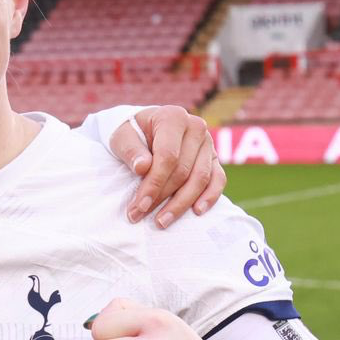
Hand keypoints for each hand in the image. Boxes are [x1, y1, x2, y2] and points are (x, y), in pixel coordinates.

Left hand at [108, 106, 224, 226]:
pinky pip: (218, 179)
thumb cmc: (132, 132)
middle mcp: (195, 127)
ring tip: (162, 221)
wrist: (145, 128)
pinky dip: (210, 197)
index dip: (154, 183)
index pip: (167, 156)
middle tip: (140, 216)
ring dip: (181, 203)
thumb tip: (143, 167)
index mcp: (173, 117)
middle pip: (182, 170)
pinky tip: (196, 211)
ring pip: (200, 179)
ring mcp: (208, 143)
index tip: (139, 205)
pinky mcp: (214, 158)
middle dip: (162, 197)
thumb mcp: (122, 136)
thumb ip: (131, 150)